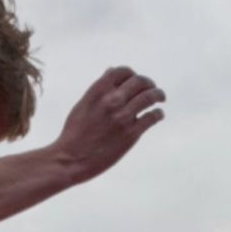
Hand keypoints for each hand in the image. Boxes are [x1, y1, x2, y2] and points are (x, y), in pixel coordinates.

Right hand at [50, 66, 166, 183]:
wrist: (70, 160)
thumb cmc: (74, 133)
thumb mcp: (82, 105)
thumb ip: (98, 89)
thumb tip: (110, 71)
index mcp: (98, 91)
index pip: (123, 71)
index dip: (132, 74)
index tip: (136, 80)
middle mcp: (112, 101)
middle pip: (140, 82)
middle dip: (149, 83)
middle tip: (153, 88)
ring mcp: (122, 117)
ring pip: (150, 97)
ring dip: (158, 95)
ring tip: (160, 98)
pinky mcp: (131, 134)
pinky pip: (152, 117)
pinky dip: (158, 114)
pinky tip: (157, 115)